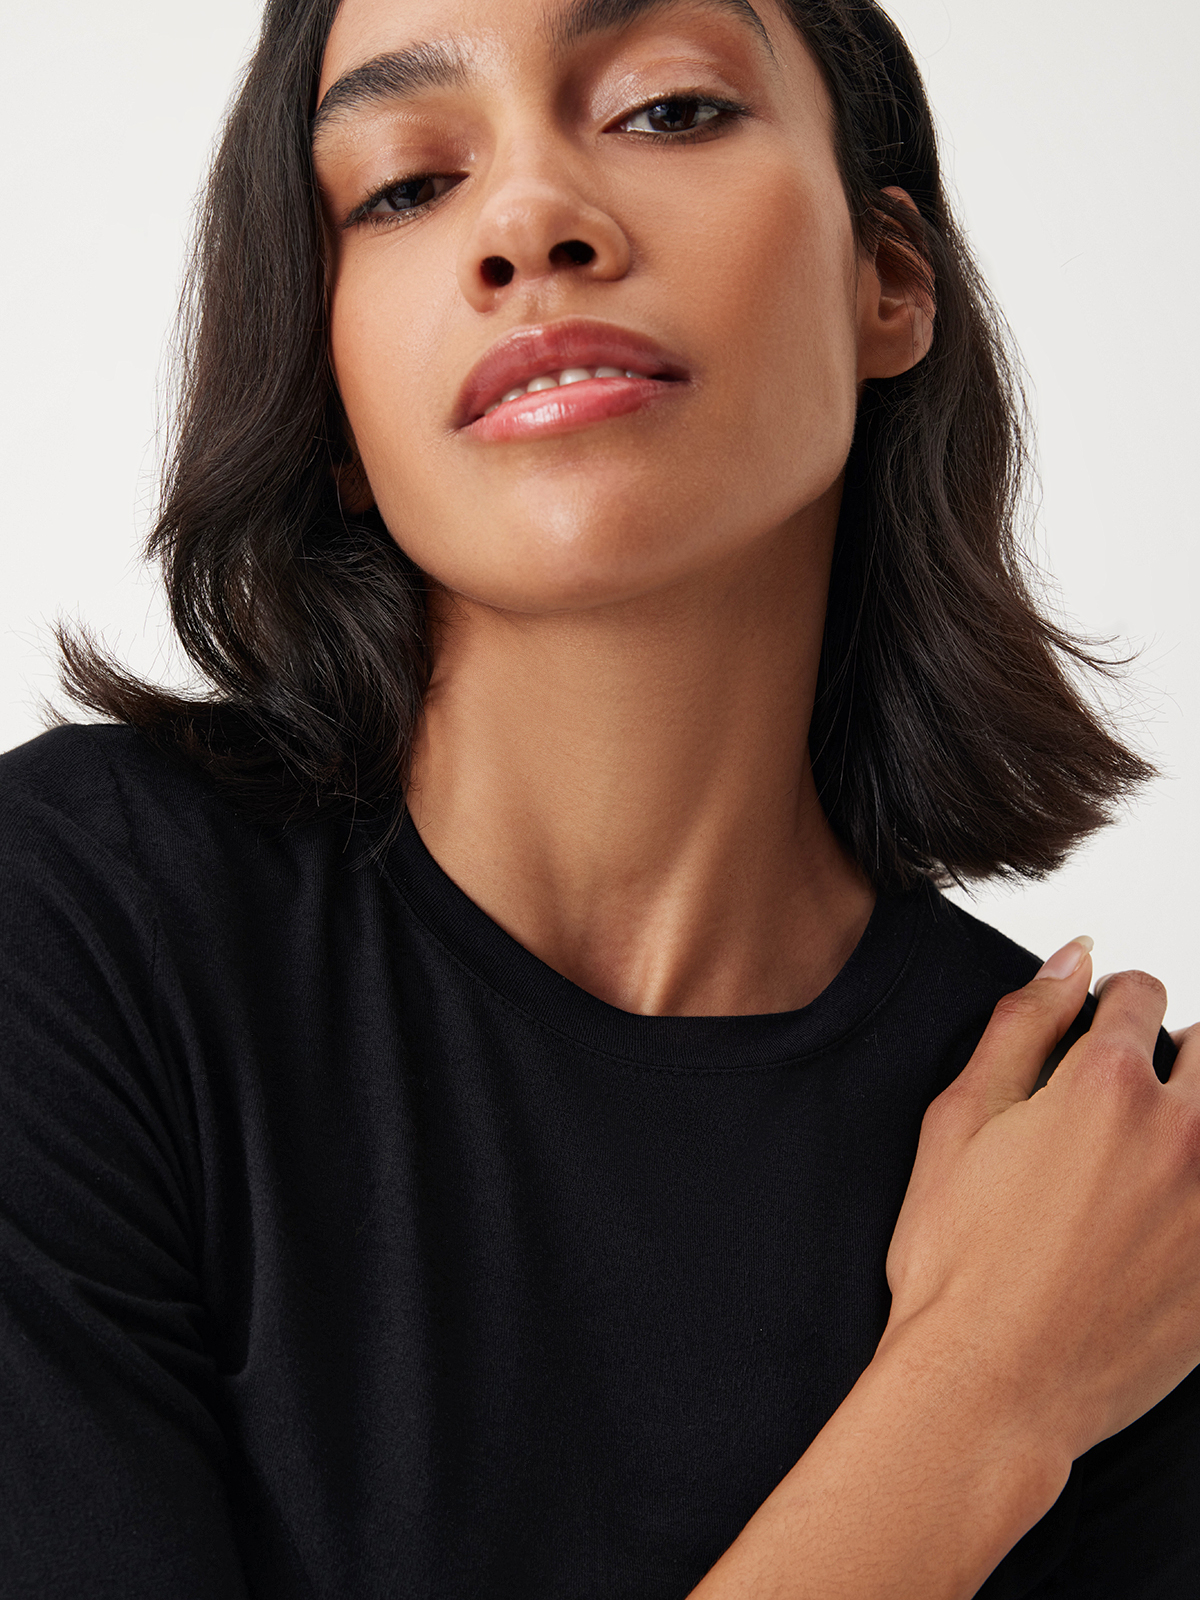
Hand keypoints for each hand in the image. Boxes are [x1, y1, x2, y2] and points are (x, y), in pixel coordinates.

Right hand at [883, 941, 1199, 1466]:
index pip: (1138, 995)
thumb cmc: (958, 1262)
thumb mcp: (959, 1120)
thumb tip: (1072, 957)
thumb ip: (1021, 1024)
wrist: (989, 1388)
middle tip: (1126, 1093)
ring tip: (1149, 1153)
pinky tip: (1157, 1220)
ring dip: (1196, 1115)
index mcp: (1107, 1087)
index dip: (1110, 1002)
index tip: (1100, 1025)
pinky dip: (1196, 1196)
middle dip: (1172, 1052)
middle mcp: (1181, 1136)